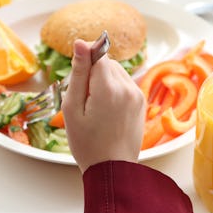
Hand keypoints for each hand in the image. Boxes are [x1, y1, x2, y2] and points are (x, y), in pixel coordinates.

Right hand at [61, 39, 145, 172]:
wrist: (112, 170)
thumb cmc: (87, 143)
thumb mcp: (72, 107)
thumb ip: (78, 72)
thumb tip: (81, 43)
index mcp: (108, 88)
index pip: (98, 53)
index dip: (85, 58)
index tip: (77, 73)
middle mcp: (127, 87)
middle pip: (107, 62)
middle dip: (93, 72)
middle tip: (83, 100)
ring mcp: (137, 94)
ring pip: (116, 72)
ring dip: (103, 80)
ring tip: (95, 107)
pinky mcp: (140, 102)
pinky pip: (124, 84)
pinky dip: (113, 89)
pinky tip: (106, 110)